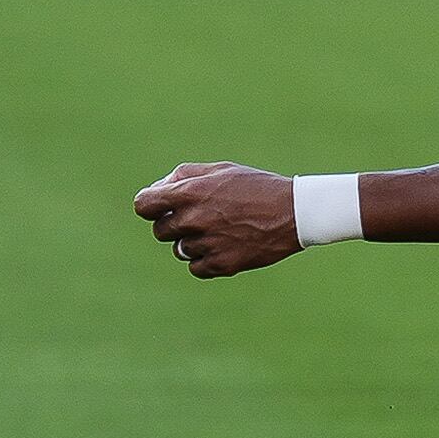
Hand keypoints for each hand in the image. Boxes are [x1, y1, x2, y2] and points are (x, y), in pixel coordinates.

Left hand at [134, 162, 300, 277]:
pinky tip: (225, 246)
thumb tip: (159, 189)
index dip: (149, 206)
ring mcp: (207, 243)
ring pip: (179, 250)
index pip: (143, 205)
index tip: (160, 208)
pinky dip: (205, 260)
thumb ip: (185, 176)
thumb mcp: (222, 170)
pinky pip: (196, 267)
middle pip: (160, 230)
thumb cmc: (257, 187)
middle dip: (174, 225)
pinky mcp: (221, 264)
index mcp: (191, 192)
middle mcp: (194, 219)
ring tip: (219, 231)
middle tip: (200, 218)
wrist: (295, 212)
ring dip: (192, 243)